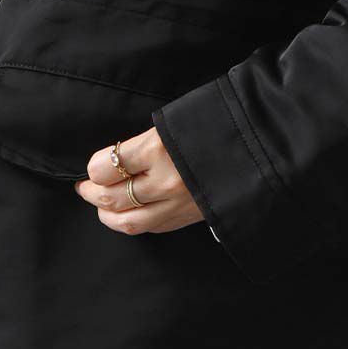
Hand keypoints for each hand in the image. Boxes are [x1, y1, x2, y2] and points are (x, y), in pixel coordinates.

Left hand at [73, 126, 206, 237]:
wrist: (262, 144)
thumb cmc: (217, 122)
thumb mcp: (175, 121)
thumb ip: (144, 142)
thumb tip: (115, 160)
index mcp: (158, 148)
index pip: (105, 166)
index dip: (93, 167)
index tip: (93, 165)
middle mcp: (165, 180)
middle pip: (111, 197)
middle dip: (91, 193)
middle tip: (85, 186)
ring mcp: (178, 203)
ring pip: (127, 221)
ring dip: (107, 214)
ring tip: (101, 205)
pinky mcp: (190, 217)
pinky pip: (152, 227)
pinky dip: (133, 222)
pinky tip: (129, 213)